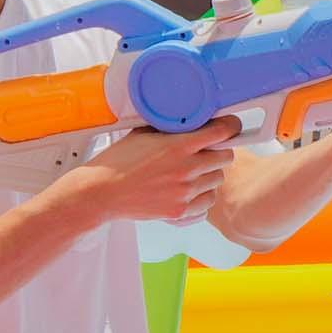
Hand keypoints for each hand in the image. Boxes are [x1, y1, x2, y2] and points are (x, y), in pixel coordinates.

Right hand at [60, 120, 239, 227]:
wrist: (101, 192)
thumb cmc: (118, 162)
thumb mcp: (142, 134)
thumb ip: (168, 128)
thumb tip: (185, 121)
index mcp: (178, 146)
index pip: (222, 132)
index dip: (230, 127)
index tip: (230, 127)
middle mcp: (186, 169)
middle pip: (226, 157)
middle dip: (218, 152)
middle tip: (207, 152)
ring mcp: (185, 192)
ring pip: (217, 181)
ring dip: (209, 175)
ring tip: (193, 173)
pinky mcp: (180, 211)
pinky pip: (207, 204)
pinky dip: (201, 198)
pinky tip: (188, 192)